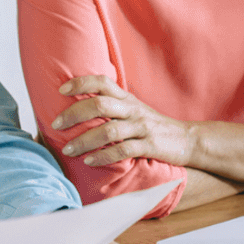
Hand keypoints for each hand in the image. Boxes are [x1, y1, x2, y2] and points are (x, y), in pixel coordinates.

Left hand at [51, 76, 191, 166]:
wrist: (187, 139)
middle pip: (99, 105)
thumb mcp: (134, 110)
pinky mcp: (149, 146)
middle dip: (74, 114)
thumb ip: (112, 107)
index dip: (81, 83)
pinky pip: (123, 151)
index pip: (102, 82)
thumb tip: (79, 110)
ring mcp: (141, 127)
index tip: (61, 91)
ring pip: (108, 130)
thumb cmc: (154, 126)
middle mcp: (132, 110)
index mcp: (127, 98)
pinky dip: (103, 157)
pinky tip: (90, 161)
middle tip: (56, 125)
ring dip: (84, 141)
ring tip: (69, 150)